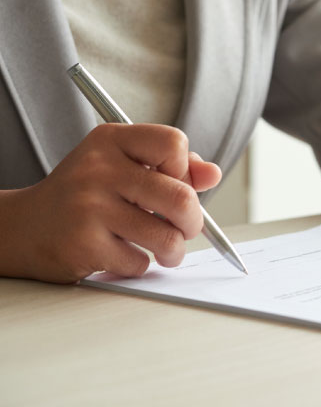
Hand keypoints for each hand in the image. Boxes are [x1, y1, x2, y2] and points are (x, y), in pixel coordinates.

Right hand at [0, 124, 221, 282]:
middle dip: (193, 222)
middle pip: (181, 197)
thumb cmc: (85, 194)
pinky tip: (123, 255)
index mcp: (111, 141)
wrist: (23, 227)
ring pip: (166, 236)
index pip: (173, 143)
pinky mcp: (84, 245)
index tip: (175, 183)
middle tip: (185, 228)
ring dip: (174, 250)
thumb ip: (171, 167)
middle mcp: (99, 169)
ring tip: (166, 249)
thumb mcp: (122, 165)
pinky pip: (139, 262)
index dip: (184, 170)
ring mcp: (89, 207)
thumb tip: (212, 174)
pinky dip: (140, 265)